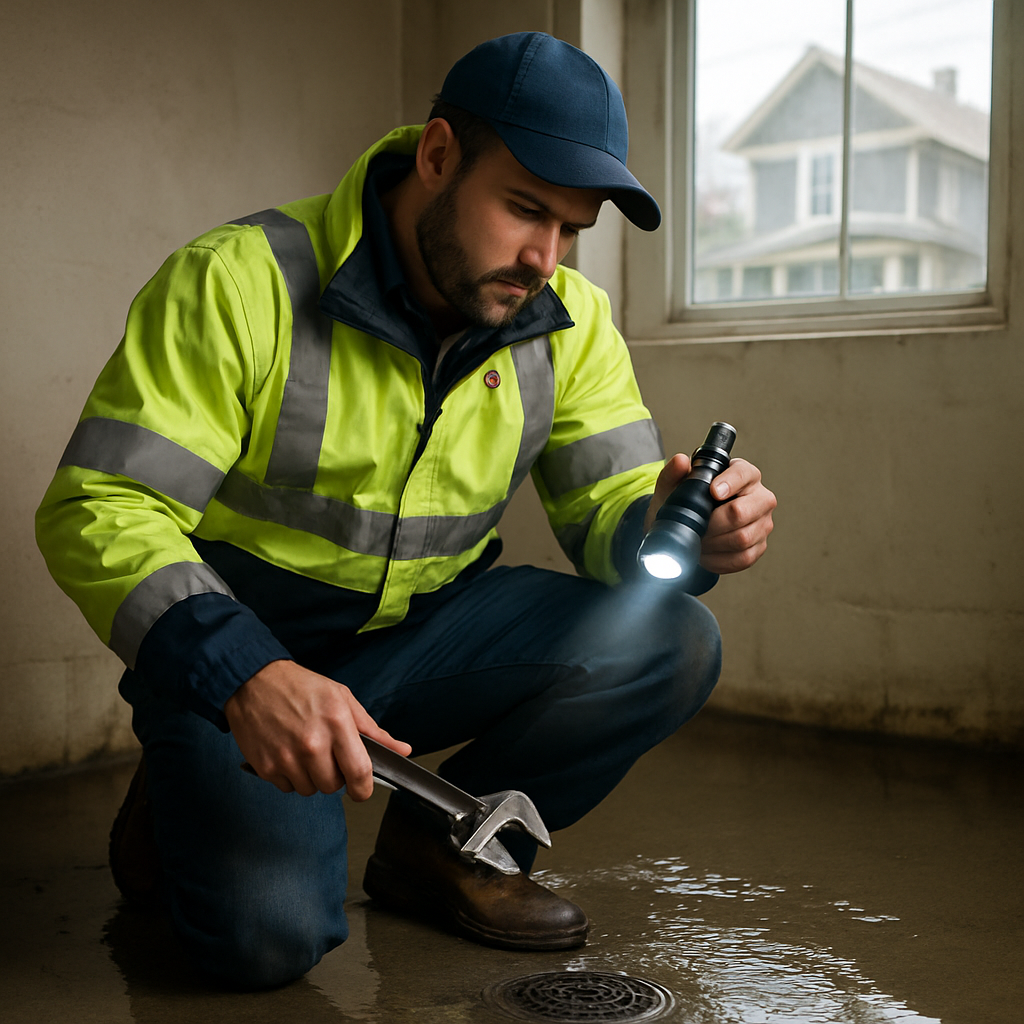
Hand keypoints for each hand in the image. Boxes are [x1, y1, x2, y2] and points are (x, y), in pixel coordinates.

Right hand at [223, 660, 411, 798]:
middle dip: (334, 775)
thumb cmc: (300, 687)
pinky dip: (290, 776)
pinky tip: (287, 752)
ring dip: (311, 777)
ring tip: (304, 750)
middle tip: (326, 753)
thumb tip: (401, 750)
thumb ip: (372, 730)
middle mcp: (312, 743)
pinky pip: (288, 788)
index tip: (361, 788)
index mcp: (337, 723)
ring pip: (310, 790)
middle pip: (333, 786)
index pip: (360, 772)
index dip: (364, 788)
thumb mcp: (342, 698)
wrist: (252, 681)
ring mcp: (287, 757)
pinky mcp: (266, 767)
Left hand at [645, 453, 775, 574]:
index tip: (712, 492)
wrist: (685, 529)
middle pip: (742, 512)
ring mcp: (763, 523)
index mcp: (743, 474)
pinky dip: (720, 559)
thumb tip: (680, 461)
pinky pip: (743, 557)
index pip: (743, 474)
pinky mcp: (759, 546)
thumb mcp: (672, 487)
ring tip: (699, 540)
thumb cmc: (684, 503)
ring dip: (714, 543)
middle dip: (713, 523)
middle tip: (697, 527)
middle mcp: (759, 497)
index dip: (729, 483)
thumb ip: (673, 472)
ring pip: (743, 538)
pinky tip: (707, 554)